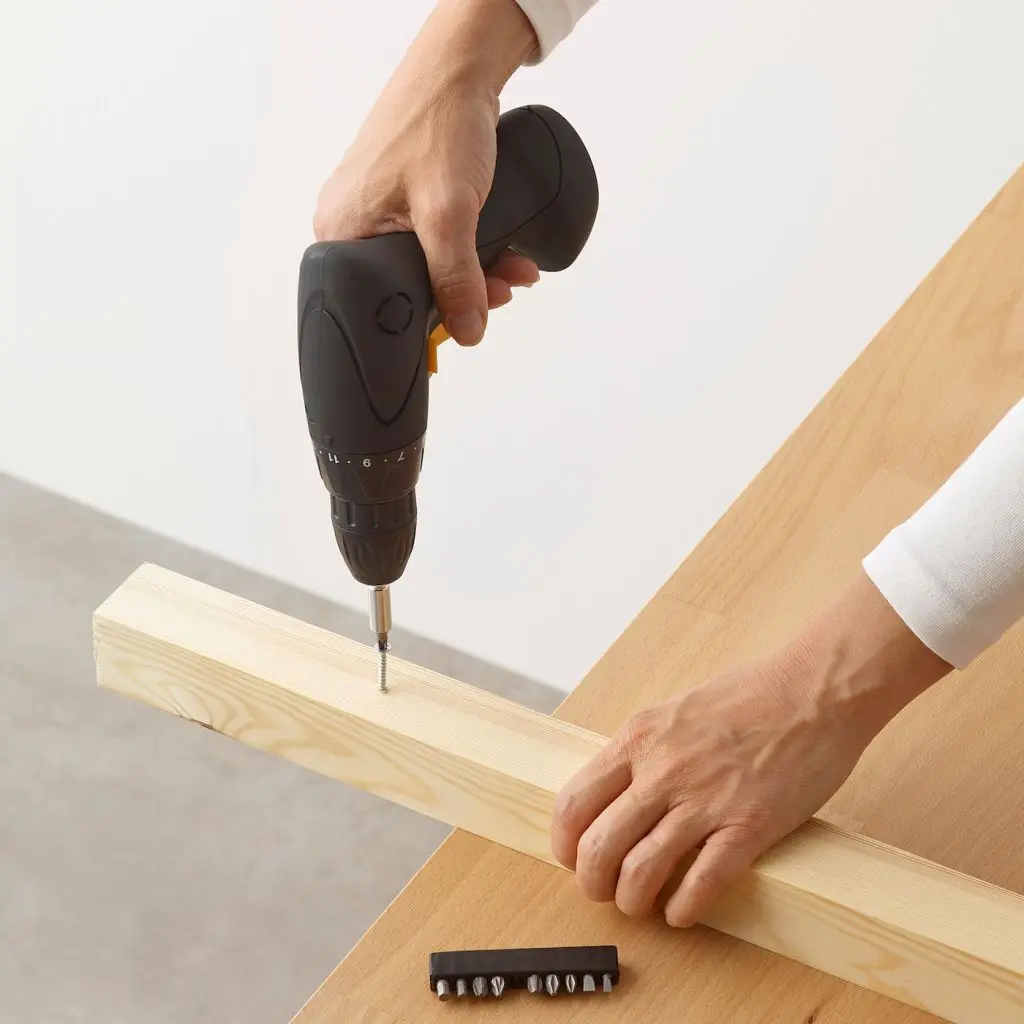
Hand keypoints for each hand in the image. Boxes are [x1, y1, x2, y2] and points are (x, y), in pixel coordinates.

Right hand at [313, 0, 539, 345]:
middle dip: (466, 292)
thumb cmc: (437, 122)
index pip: (384, 303)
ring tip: (512, 269)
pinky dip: (471, 250)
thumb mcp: (449, 214)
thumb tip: (467, 330)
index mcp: (342, 235)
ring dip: (477, 273)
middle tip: (501, 289)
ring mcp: (380, 211)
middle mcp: (355, 225)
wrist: (461, 70)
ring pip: (432, 266)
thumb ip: (457, 279)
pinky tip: (501, 251)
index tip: (470, 318)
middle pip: (412, 286)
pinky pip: (438, 242)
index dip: (433, 316)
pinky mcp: (406, 199)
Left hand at [551, 573, 950, 926]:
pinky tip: (681, 913)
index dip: (564, 843)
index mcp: (639, 738)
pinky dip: (682, 910)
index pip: (574, 803)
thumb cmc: (751, 695)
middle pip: (599, 847)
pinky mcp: (748, 827)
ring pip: (640, 873)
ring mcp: (704, 801)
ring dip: (632, 901)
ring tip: (640, 905)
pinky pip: (700, 885)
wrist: (815, 691)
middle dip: (592, 882)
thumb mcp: (675, 710)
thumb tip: (616, 791)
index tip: (571, 857)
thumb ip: (644, 749)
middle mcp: (662, 771)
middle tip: (603, 890)